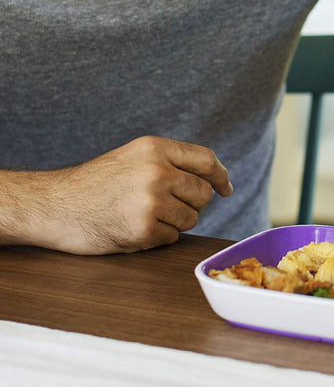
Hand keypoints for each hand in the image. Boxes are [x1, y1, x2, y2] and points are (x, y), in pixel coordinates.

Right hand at [26, 136, 232, 253]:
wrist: (54, 206)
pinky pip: (172, 238)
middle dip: (191, 203)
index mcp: (155, 148)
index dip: (220, 176)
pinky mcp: (143, 229)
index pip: (206, 160)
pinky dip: (157, 238)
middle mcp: (157, 171)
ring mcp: (151, 201)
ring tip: (143, 215)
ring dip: (174, 223)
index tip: (226, 188)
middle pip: (202, 193)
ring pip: (191, 218)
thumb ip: (170, 162)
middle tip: (165, 206)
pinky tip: (133, 228)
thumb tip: (214, 179)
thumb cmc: (95, 184)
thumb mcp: (133, 157)